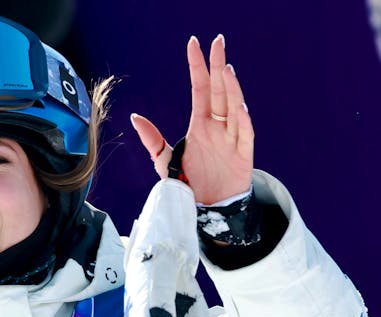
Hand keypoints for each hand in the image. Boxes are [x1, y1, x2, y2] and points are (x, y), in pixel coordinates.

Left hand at [130, 35, 253, 204]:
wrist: (207, 209)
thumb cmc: (189, 183)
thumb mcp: (164, 161)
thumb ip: (152, 140)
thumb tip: (135, 117)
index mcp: (200, 124)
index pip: (200, 88)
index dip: (197, 67)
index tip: (194, 44)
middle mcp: (217, 127)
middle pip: (219, 91)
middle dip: (218, 67)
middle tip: (217, 43)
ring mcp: (231, 139)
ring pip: (233, 108)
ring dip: (231, 89)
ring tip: (226, 70)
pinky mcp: (243, 156)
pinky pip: (244, 135)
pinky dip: (243, 121)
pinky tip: (240, 106)